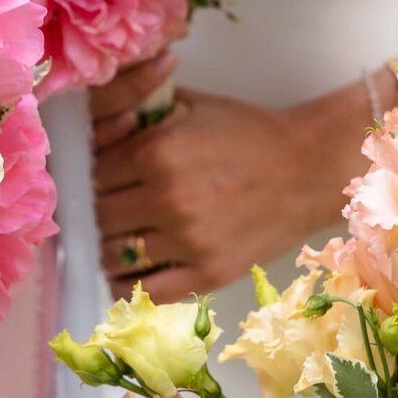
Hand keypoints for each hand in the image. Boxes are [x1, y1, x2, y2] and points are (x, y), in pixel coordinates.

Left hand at [91, 57, 371, 300]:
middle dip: (97, 212)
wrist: (308, 167)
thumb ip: (138, 112)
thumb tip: (94, 124)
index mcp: (155, 151)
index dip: (89, 177)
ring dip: (108, 248)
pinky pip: (147, 291)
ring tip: (118, 239)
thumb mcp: (189, 106)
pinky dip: (128, 285)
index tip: (95, 181)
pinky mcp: (208, 273)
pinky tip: (129, 272)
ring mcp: (186, 241)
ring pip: (114, 254)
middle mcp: (166, 198)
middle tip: (106, 210)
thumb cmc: (248, 132)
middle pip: (98, 216)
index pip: (92, 174)